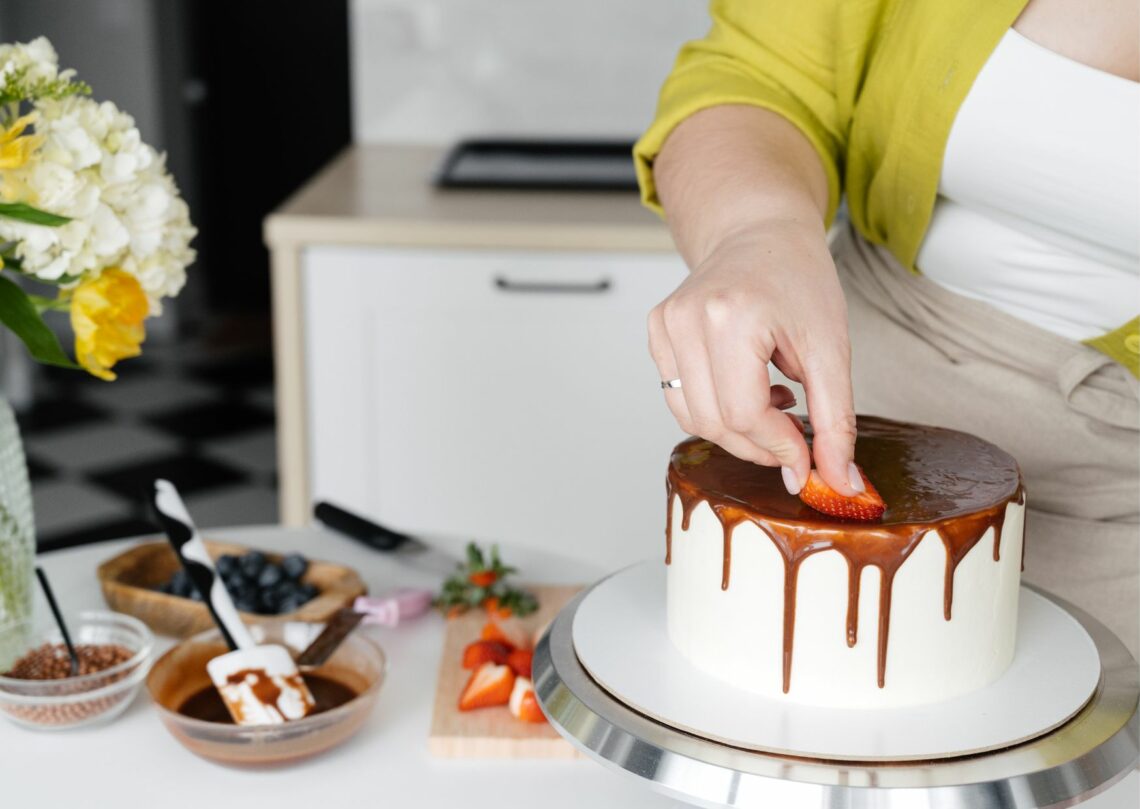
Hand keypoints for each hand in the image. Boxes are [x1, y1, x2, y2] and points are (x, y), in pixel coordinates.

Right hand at [648, 219, 860, 495]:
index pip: (744, 414)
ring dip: (737, 431)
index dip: (779, 447)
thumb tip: (837, 481)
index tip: (808, 461)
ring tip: (774, 403)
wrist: (760, 231)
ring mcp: (665, 325)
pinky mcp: (657, 332)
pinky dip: (715, 409)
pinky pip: (679, 398)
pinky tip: (747, 387)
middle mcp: (687, 319)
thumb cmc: (798, 277)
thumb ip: (835, 420)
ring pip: (692, 418)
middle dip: (759, 445)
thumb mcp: (831, 348)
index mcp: (731, 316)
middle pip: (715, 422)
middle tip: (795, 440)